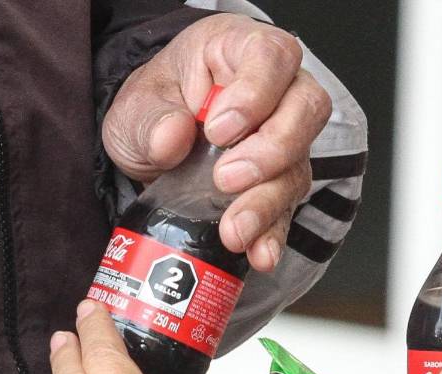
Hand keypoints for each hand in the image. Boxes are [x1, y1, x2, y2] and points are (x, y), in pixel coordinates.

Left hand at [103, 13, 331, 272]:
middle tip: (226, 179)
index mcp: (240, 51)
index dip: (255, 93)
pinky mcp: (278, 185)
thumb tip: (171, 137)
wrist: (151, 146)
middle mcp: (277, 92)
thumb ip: (150, 120)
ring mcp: (284, 141)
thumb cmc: (154, 108)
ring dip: (267, 203)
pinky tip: (259, 253)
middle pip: (304, 110)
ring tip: (234, 230)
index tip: (218, 129)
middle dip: (270, 151)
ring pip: (298, 166)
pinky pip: (287, 211)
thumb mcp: (136, 106)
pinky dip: (272, 235)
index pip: (272, 56)